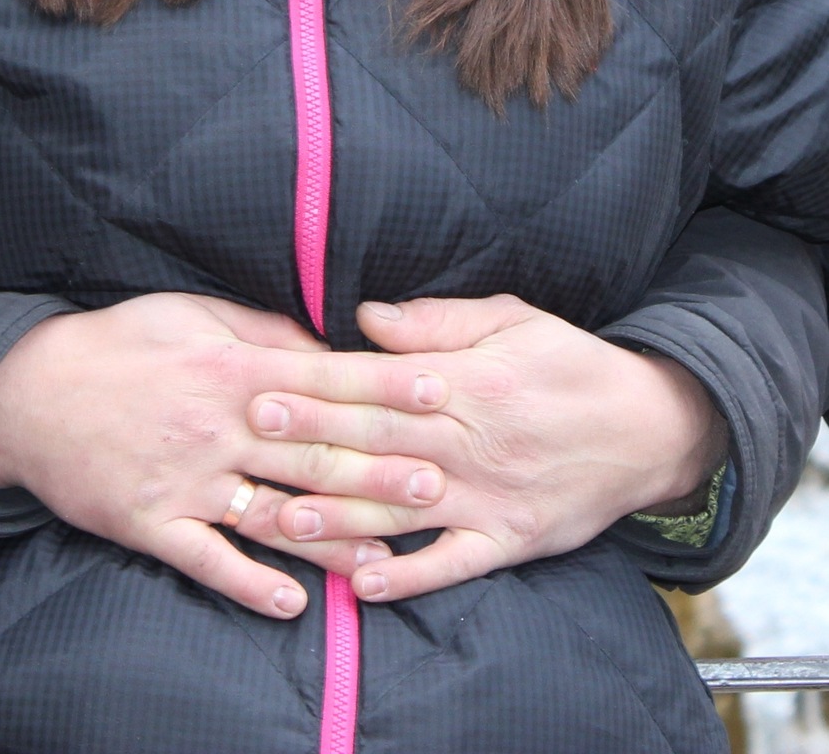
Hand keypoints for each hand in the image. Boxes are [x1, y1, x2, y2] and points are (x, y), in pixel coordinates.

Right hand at [0, 292, 443, 619]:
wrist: (29, 394)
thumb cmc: (120, 343)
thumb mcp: (192, 314)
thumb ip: (264, 332)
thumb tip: (328, 345)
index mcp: (231, 368)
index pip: (324, 379)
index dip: (385, 387)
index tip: (440, 392)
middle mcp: (217, 425)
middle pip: (312, 451)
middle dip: (379, 468)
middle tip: (438, 483)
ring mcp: (185, 480)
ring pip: (271, 513)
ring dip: (332, 538)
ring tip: (388, 558)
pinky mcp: (151, 522)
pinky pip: (206, 560)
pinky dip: (248, 583)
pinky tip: (292, 604)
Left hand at [238, 293, 728, 603]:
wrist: (650, 427)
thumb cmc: (570, 364)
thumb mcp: (511, 320)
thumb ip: (436, 321)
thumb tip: (366, 319)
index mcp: (469, 380)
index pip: (378, 382)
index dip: (319, 385)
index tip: (266, 384)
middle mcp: (473, 441)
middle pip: (378, 441)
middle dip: (312, 439)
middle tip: (252, 437)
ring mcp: (490, 497)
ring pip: (403, 508)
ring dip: (340, 514)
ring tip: (282, 518)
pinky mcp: (509, 540)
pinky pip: (453, 565)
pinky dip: (410, 575)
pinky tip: (362, 583)